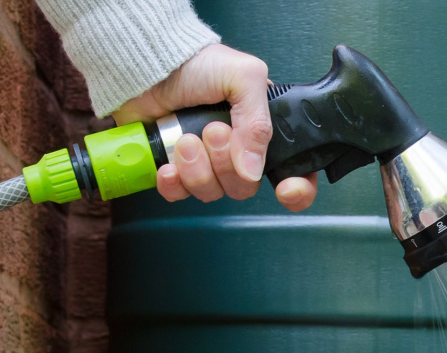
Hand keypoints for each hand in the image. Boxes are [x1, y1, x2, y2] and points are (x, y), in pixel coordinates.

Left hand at [112, 43, 316, 211]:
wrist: (149, 64)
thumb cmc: (197, 63)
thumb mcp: (243, 77)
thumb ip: (258, 123)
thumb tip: (253, 170)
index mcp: (263, 131)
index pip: (295, 172)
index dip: (297, 189)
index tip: (285, 189)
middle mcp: (239, 151)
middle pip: (246, 187)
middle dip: (227, 164)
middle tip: (212, 131)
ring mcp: (207, 162)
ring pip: (214, 193)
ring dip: (198, 170)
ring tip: (186, 139)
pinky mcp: (176, 169)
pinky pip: (181, 195)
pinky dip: (175, 185)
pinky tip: (169, 166)